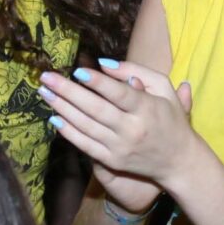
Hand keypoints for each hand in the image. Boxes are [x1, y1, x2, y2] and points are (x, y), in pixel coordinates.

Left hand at [39, 57, 201, 190]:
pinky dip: (68, 132)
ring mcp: (120, 147)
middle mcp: (132, 129)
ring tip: (44, 93)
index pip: (119, 94)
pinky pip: (85, 145)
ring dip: (62, 109)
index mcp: (147, 109)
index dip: (98, 83)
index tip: (77, 71)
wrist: (179, 161)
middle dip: (68, 92)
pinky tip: (54, 118)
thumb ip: (137, 71)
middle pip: (96, 109)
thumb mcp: (164, 89)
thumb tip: (103, 63)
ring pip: (86, 126)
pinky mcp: (112, 161)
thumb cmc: (170, 118)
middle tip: (46, 78)